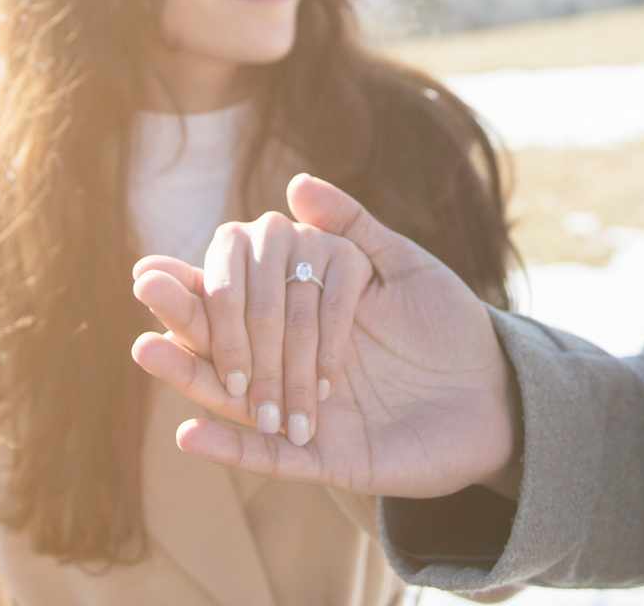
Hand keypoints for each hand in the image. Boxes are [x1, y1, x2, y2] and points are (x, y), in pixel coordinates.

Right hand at [130, 173, 518, 498]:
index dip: (198, 282)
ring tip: (144, 350)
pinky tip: (188, 435)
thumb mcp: (403, 269)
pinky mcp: (328, 459)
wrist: (499, 396)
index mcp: (302, 315)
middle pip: (223, 340)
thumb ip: (351, 231)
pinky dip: (230, 449)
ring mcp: (303, 412)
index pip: (238, 295)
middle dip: (183, 316)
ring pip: (233, 396)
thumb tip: (295, 184)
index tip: (154, 267)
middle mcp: (291, 363)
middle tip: (145, 290)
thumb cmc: (450, 328)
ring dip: (188, 375)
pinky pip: (269, 459)